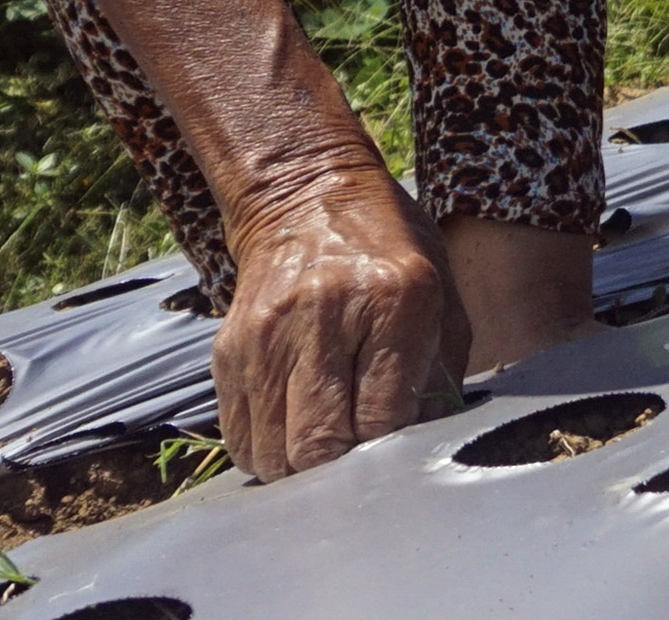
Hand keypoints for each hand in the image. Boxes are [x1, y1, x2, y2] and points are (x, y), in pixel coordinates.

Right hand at [214, 170, 469, 478]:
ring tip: (322, 447)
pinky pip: (239, 436)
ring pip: (273, 452)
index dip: (387, 454)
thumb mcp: (440, 295)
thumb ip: (440, 374)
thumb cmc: (390, 251)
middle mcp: (325, 317)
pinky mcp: (228, 349)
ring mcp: (268, 335)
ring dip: (298, 467)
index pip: (381, 420)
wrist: (307, 196)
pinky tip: (290, 429)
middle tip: (354, 462)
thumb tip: (422, 447)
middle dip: (339, 472)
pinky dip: (265, 450)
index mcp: (393, 302)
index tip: (394, 455)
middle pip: (318, 445)